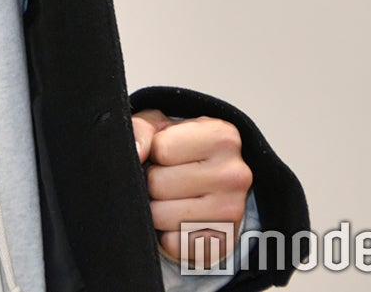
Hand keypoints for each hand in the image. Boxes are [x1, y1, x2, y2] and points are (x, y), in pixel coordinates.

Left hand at [132, 109, 252, 267]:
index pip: (161, 149)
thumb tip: (136, 152)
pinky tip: (180, 221)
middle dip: (152, 183)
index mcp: (222, 136)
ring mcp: (232, 211)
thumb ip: (141, 130)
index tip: (166, 155)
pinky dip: (167, 235)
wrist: (207, 185)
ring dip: (157, 210)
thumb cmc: (179, 151)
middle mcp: (234, 174)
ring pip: (160, 216)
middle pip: (158, 184)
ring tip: (173, 199)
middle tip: (168, 180)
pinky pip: (172, 243)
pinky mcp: (223, 243)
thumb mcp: (158, 127)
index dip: (153, 153)